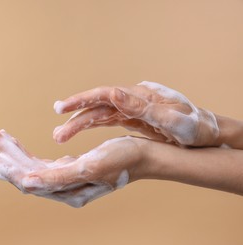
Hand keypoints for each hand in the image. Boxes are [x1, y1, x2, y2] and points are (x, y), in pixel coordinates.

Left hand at [0, 129, 144, 207]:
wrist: (143, 155)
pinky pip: (40, 162)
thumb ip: (55, 178)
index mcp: (65, 191)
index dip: (7, 167)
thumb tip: (23, 184)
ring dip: (13, 151)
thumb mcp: (88, 168)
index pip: (27, 180)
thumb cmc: (121, 159)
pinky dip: (27, 151)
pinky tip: (16, 145)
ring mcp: (65, 178)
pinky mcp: (70, 168)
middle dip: (5, 156)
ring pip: (30, 166)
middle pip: (25, 172)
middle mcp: (62, 188)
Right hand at [53, 81, 219, 146]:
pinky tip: (77, 130)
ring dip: (78, 123)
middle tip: (55, 124)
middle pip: (97, 104)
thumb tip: (114, 92)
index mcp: (140, 96)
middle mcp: (132, 99)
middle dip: (74, 113)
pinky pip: (106, 120)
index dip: (82, 99)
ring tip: (59, 135)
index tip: (62, 107)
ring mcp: (130, 108)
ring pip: (98, 113)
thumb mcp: (170, 118)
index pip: (105, 94)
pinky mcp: (130, 118)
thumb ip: (141, 106)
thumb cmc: (192, 126)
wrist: (205, 133)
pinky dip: (90, 125)